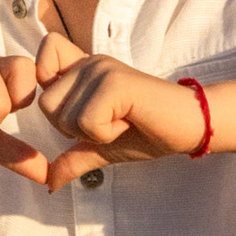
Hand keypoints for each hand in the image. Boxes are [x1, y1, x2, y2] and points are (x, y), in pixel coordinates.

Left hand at [32, 34, 209, 188]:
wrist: (189, 127)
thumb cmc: (148, 132)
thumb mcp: (102, 147)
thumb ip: (73, 158)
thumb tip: (49, 182)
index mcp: (85, 70)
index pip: (46, 53)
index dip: (46, 80)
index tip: (78, 104)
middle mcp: (90, 63)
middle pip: (46, 104)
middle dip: (73, 128)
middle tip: (109, 123)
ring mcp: (102, 70)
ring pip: (64, 116)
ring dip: (92, 133)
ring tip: (121, 122)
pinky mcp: (115, 83)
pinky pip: (86, 122)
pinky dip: (105, 135)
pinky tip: (129, 122)